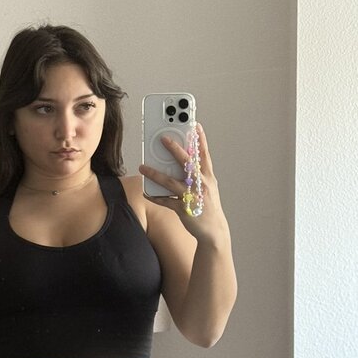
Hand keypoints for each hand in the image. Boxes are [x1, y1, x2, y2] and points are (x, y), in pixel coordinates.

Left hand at [139, 124, 225, 239]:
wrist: (214, 231)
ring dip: (155, 174)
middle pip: (187, 163)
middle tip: (163, 139)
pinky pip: (166, 201)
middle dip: (175, 150)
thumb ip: (198, 174)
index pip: (204, 155)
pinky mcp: (184, 209)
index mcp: (208, 178)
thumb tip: (185, 161)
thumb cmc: (208, 207)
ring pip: (171, 182)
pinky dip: (155, 197)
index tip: (195, 126)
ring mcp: (192, 197)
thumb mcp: (208, 187)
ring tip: (143, 167)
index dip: (200, 140)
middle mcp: (201, 185)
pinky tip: (146, 192)